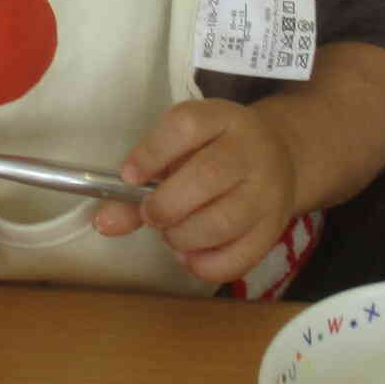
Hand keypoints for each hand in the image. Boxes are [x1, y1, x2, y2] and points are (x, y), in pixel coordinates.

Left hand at [92, 98, 298, 284]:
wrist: (280, 158)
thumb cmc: (215, 153)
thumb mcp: (182, 150)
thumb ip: (141, 183)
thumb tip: (103, 223)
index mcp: (222, 119)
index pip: (186, 125)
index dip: (152, 153)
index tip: (129, 177)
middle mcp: (250, 151)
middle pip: (207, 176)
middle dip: (166, 205)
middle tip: (152, 214)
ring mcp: (268, 191)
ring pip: (223, 221)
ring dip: (183, 237)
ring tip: (171, 234)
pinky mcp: (275, 229)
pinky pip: (239, 258)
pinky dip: (204, 264)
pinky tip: (190, 255)